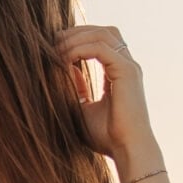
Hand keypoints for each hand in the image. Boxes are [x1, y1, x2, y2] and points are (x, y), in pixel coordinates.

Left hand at [56, 25, 156, 159]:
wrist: (126, 151)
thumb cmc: (107, 137)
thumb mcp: (84, 108)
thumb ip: (77, 88)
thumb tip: (65, 68)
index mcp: (121, 72)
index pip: (102, 41)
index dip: (79, 39)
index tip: (55, 47)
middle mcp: (127, 66)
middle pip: (103, 32)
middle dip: (76, 32)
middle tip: (53, 42)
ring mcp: (129, 67)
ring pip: (102, 35)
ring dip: (76, 38)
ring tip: (56, 50)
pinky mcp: (127, 72)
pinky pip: (101, 48)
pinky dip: (80, 49)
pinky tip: (65, 59)